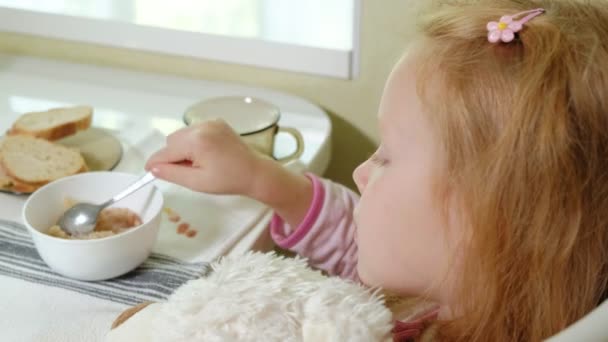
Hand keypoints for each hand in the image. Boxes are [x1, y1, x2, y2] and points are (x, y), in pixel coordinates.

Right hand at [145, 119, 264, 195]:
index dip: (156, 163)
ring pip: (182, 135)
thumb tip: (152, 168)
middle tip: (187, 172)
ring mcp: (210, 122)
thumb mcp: (197, 182)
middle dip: (173, 156)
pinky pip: (194, 131)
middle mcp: (202, 126)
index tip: (148, 171)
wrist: (255, 172)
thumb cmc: (228, 180)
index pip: (166, 151)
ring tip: (200, 164)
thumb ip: (172, 173)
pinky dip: (194, 142)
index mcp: (197, 141)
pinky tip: (207, 154)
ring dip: (183, 149)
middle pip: (172, 140)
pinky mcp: (217, 122)